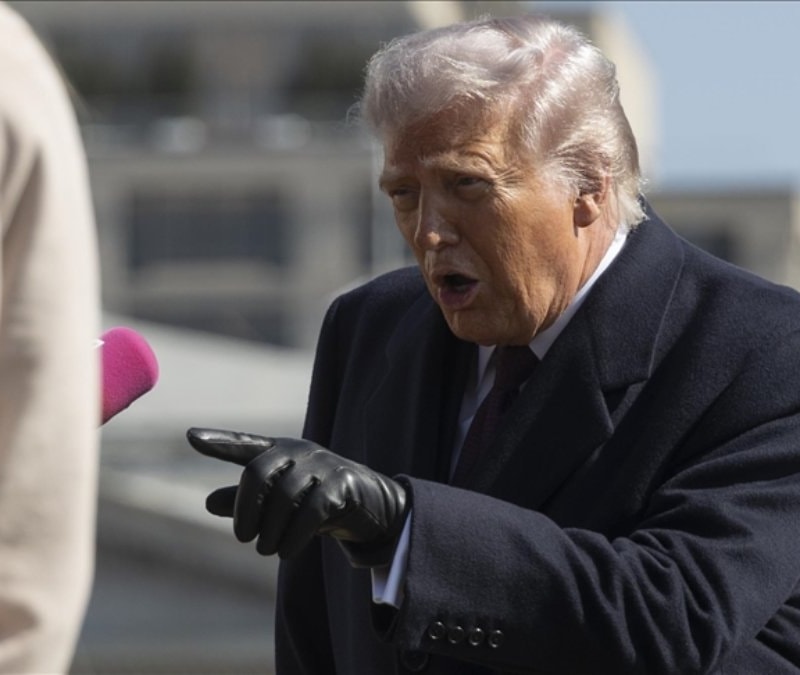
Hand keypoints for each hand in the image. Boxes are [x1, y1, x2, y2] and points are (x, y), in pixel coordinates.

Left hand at [186, 428, 407, 566]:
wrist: (371, 506)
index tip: (190, 437)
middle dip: (245, 508)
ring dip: (270, 530)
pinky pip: (312, 510)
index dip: (218, 441)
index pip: (245, 445)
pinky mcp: (343, 484)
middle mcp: (299, 451)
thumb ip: (247, 501)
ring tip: (267, 550)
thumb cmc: (316, 499)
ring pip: (284, 495)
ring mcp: (323, 464)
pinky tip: (286, 551)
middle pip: (258, 472)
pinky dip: (294, 536)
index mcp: (280, 451)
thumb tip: (207, 503)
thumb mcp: (280, 502)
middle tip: (243, 537)